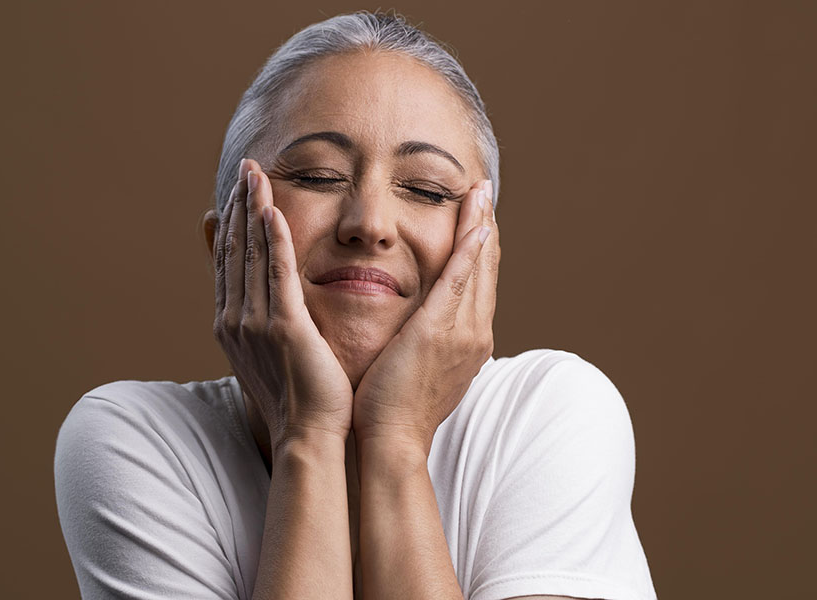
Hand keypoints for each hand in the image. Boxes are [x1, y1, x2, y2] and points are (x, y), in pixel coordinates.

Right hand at [211, 158, 353, 451]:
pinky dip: (272, 240)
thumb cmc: (297, 397)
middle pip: (233, 250)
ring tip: (256, 174)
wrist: (308, 436)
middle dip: (238, 205)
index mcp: (230, 324)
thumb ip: (264, 318)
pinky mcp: (284, 328)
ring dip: (252, 210)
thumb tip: (261, 297)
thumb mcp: (270, 354)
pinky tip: (272, 210)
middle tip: (246, 167)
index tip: (239, 189)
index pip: (228, 260)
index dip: (231, 221)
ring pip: (251, 255)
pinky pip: (277, 274)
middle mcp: (234, 320)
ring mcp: (255, 324)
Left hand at [352, 180, 499, 455]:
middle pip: (484, 270)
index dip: (480, 248)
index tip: (478, 218)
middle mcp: (474, 334)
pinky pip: (458, 282)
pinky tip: (477, 224)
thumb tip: (423, 330)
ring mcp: (461, 333)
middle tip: (484, 191)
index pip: (477, 284)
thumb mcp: (420, 370)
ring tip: (480, 193)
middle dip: (485, 228)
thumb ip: (428, 344)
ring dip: (480, 227)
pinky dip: (469, 251)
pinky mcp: (438, 331)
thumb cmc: (395, 409)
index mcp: (468, 341)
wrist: (391, 442)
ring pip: (476, 269)